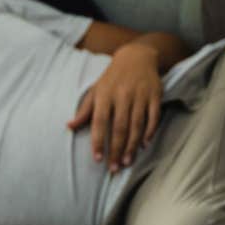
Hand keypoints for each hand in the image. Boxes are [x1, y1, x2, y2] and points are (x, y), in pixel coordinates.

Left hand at [68, 41, 162, 173]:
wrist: (137, 56)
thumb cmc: (112, 77)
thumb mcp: (96, 90)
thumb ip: (84, 110)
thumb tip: (69, 126)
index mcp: (105, 95)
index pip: (100, 122)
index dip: (98, 141)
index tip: (97, 159)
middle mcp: (123, 95)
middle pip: (120, 127)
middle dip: (116, 149)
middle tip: (114, 168)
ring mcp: (140, 95)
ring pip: (137, 125)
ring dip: (132, 145)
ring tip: (127, 161)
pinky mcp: (155, 95)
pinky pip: (153, 116)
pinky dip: (150, 131)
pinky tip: (144, 144)